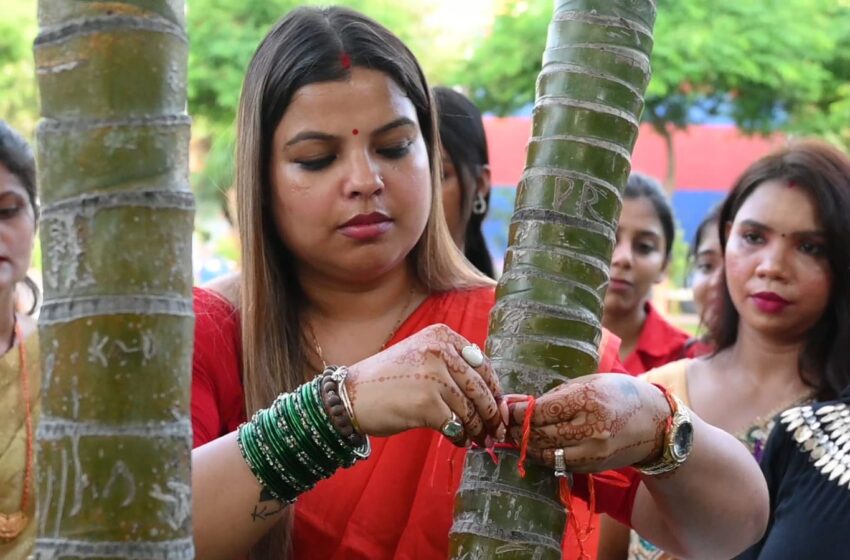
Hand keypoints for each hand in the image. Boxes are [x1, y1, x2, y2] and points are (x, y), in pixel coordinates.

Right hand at [345, 324, 506, 445]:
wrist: (351, 396)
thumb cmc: (387, 380)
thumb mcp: (420, 356)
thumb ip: (451, 365)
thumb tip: (490, 393)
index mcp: (441, 336)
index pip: (481, 363)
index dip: (493, 388)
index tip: (499, 406)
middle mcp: (439, 351)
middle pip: (480, 387)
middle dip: (492, 413)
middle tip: (497, 430)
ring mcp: (434, 377)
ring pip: (471, 409)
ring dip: (478, 428)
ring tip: (480, 438)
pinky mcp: (428, 404)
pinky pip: (457, 424)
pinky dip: (462, 436)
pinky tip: (460, 440)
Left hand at [505, 374, 668, 472]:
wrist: (655, 424)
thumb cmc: (618, 394)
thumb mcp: (588, 383)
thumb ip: (554, 395)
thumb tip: (517, 403)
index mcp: (588, 400)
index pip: (542, 410)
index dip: (517, 412)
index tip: (504, 408)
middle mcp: (591, 427)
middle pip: (540, 433)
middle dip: (518, 429)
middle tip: (505, 423)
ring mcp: (593, 451)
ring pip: (546, 453)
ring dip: (527, 445)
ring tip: (517, 435)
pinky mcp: (593, 466)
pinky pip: (559, 463)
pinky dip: (543, 455)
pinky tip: (536, 446)